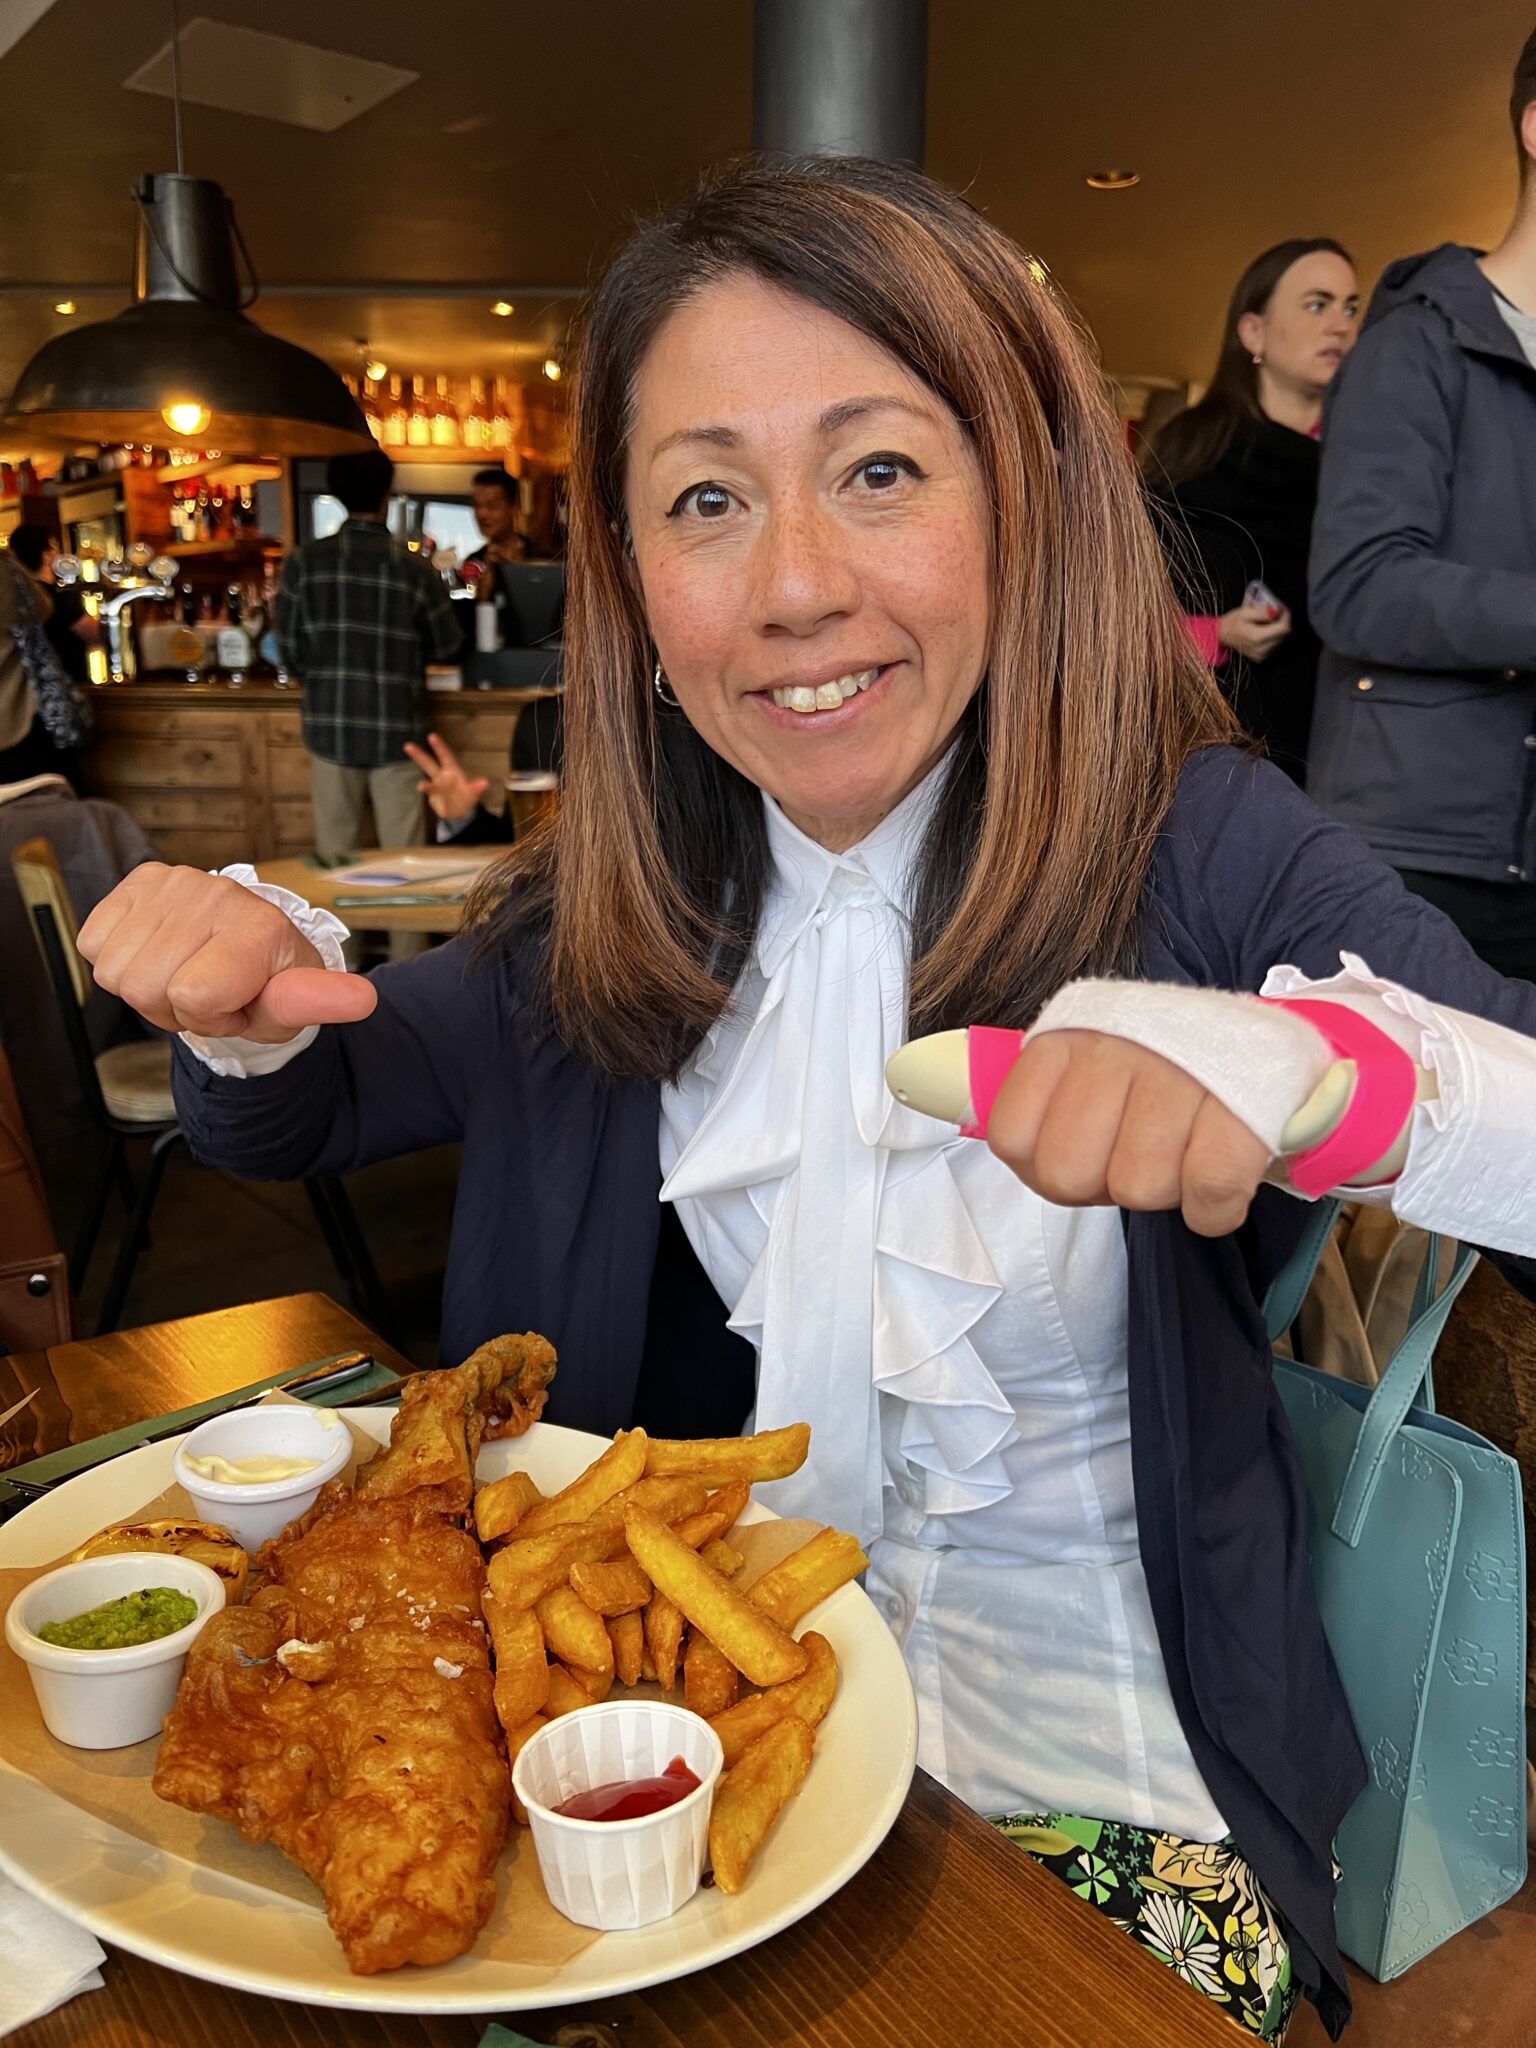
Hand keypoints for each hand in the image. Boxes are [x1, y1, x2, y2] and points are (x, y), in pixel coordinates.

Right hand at [78, 864, 376, 1043]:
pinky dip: (119, 960)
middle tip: (208, 993)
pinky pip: (95, 944)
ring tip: (185, 975)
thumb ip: (317, 1002)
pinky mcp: (140, 879)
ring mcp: (174, 881)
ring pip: (116, 971)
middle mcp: (215, 893)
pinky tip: (157, 954)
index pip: (194, 996)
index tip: (237, 1006)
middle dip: (175, 1007)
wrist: (247, 944)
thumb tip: (363, 1000)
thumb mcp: (295, 1002)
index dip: (210, 1018)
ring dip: (146, 988)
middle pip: (147, 987)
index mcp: (259, 926)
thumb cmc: (270, 980)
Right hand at [404, 731, 488, 821]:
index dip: (439, 747)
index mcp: (452, 770)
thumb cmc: (467, 796)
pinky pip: (430, 793)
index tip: (432, 736)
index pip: (445, 756)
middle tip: (408, 745)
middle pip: (429, 763)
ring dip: (424, 785)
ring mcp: (436, 786)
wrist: (461, 811)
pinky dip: (427, 792)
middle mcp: (441, 776)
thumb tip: (485, 782)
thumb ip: (477, 787)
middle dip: (419, 755)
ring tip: (422, 786)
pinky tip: (423, 789)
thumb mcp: (474, 792)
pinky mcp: (433, 796)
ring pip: (427, 782)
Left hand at [983, 1029, 1271, 1237]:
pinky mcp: (1243, 1114)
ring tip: (1186, 1148)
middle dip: (1104, 1183)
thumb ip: (1026, 1094)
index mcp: (1068, 1038)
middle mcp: (1118, 1049)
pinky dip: (1214, 1208)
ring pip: (1136, 1189)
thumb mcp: (1087, 1063)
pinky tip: (1222, 1173)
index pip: (1011, 1137)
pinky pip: (1205, 1197)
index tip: (1086, 1146)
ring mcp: (1181, 1076)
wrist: (1277, 1047)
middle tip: (1140, 1153)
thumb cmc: (1164, 1072)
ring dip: (1166, 1189)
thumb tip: (920, 1082)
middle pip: (1067, 1176)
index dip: (1045, 1166)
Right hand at [1218, 601, 1291, 662]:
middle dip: (1282, 621)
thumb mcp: (1245, 611)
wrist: (1221, 636)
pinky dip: (1273, 636)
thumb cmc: (1232, 622)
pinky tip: (1265, 630)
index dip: (1286, 616)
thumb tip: (1277, 611)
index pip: (1283, 628)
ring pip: (1281, 640)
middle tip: (1276, 612)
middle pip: (1284, 634)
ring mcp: (1261, 655)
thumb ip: (1263, 612)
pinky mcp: (1261, 657)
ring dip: (1278, 629)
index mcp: (1257, 637)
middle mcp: (1261, 649)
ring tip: (1269, 621)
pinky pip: (1274, 645)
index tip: (1282, 608)